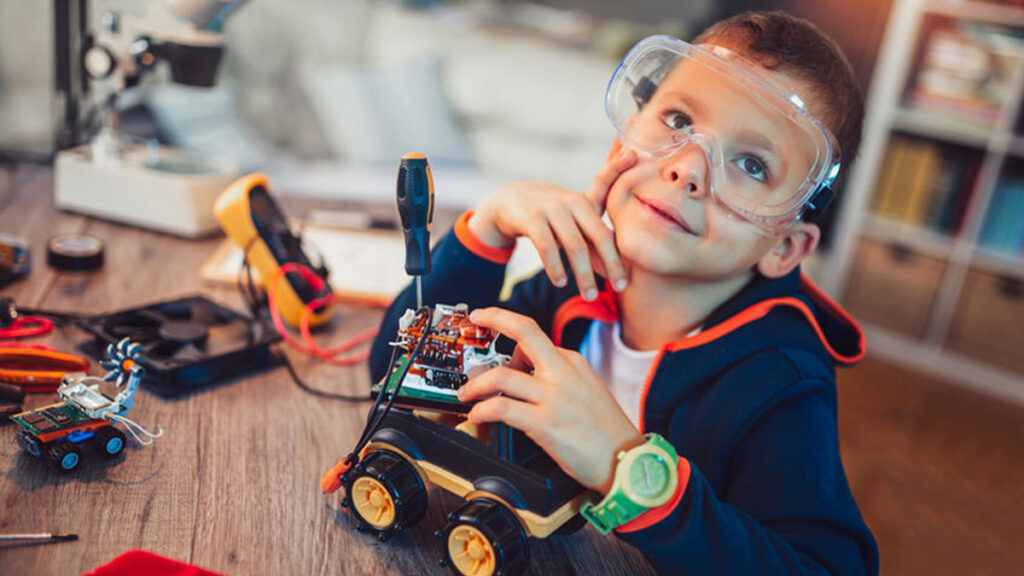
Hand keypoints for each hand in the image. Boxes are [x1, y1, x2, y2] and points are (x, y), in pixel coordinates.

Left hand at [457, 307, 644, 493]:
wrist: (627, 461)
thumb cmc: (606, 432)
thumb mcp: (587, 389)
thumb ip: (558, 375)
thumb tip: (522, 371)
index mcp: (573, 362)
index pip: (534, 335)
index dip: (506, 326)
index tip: (489, 317)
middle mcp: (563, 373)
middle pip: (525, 331)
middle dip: (494, 318)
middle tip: (475, 320)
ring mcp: (554, 397)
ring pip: (502, 376)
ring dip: (476, 384)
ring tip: (467, 394)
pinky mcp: (545, 423)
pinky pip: (502, 409)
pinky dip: (482, 410)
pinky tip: (478, 415)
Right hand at [467, 147, 635, 299]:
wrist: (510, 200)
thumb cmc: (549, 216)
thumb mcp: (571, 223)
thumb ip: (590, 244)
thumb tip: (612, 272)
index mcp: (586, 203)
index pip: (608, 234)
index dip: (619, 259)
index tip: (625, 284)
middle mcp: (572, 202)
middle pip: (599, 237)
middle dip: (611, 265)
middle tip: (618, 290)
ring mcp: (551, 209)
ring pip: (574, 245)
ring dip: (583, 274)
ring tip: (589, 295)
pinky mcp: (530, 218)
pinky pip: (547, 246)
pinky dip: (555, 267)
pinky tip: (560, 282)